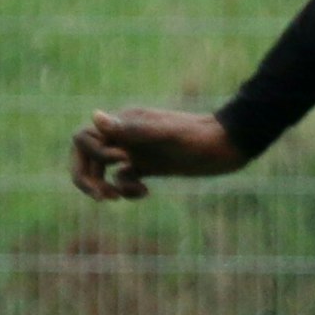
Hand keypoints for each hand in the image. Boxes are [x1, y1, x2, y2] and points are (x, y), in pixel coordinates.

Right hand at [69, 108, 249, 201]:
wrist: (230, 144)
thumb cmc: (200, 137)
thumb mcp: (166, 134)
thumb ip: (132, 128)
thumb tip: (95, 115)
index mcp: (125, 123)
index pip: (83, 138)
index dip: (93, 154)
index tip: (123, 160)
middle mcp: (126, 136)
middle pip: (86, 155)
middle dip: (85, 177)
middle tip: (101, 197)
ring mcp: (137, 151)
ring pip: (102, 169)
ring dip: (101, 186)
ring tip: (115, 199)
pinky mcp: (150, 165)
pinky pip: (123, 178)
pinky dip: (126, 189)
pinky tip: (145, 193)